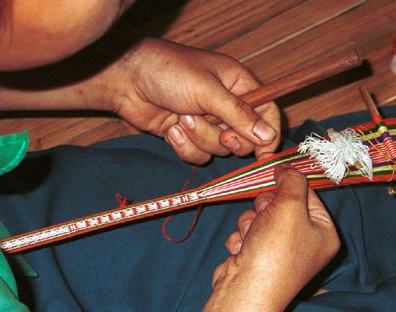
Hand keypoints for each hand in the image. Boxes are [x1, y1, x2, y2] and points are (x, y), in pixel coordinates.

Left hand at [112, 38, 280, 163]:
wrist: (126, 81)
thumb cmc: (169, 72)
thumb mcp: (208, 91)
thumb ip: (239, 114)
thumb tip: (269, 136)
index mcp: (239, 86)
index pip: (268, 114)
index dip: (268, 135)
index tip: (262, 154)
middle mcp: (226, 107)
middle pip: (244, 139)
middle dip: (225, 137)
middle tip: (217, 128)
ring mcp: (207, 123)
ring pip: (219, 150)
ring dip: (199, 137)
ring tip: (182, 117)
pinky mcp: (189, 137)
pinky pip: (198, 156)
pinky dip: (185, 146)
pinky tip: (171, 129)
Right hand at [216, 165, 339, 308]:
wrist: (246, 290)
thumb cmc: (276, 248)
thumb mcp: (290, 204)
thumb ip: (291, 180)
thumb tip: (285, 168)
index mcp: (324, 232)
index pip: (308, 194)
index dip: (289, 184)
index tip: (275, 176)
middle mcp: (305, 243)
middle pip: (281, 204)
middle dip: (266, 207)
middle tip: (266, 218)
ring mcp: (279, 252)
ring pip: (259, 216)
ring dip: (250, 223)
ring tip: (253, 239)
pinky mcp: (257, 258)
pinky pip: (246, 233)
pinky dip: (241, 239)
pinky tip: (243, 251)